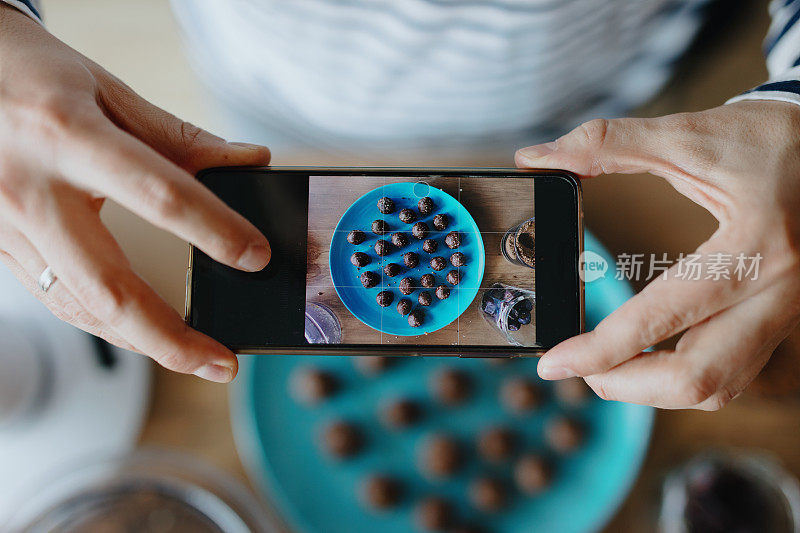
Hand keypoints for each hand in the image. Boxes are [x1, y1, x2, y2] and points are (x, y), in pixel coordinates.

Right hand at [0, 6, 270, 381]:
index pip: (157, 194)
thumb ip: (177, 136)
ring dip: (140, 342)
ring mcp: (3, 224)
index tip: (255, 256)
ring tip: (194, 357)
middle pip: (108, 286)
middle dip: (171, 338)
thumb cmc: (27, 72)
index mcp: (65, 134)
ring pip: (78, 305)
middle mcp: (28, 188)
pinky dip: (102, 321)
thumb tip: (249, 161)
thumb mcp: (105, 89)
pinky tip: (139, 331)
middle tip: (222, 363)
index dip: (214, 230)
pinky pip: (54, 297)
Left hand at [516, 100, 799, 409]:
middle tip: (577, 371)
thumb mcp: (687, 135)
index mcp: (753, 247)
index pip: (661, 316)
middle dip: (625, 386)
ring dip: (655, 390)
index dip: (597, 348)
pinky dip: (687, 378)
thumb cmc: (767, 138)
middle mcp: (778, 293)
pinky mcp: (784, 320)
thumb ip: (606, 145)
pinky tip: (653, 358)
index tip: (552, 363)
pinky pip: (735, 374)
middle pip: (697, 379)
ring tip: (607, 367)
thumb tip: (534, 157)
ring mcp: (786, 313)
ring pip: (719, 388)